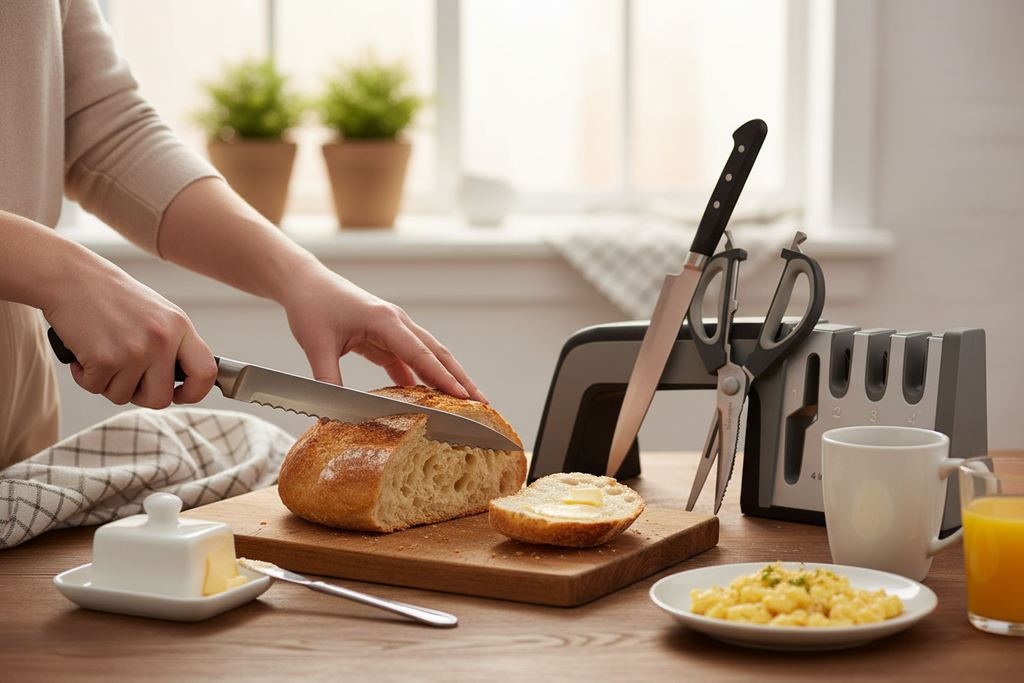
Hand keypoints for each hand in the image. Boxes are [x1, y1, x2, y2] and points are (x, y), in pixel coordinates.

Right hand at [42, 256, 217, 408]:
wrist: (72, 277)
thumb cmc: (112, 296)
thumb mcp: (157, 313)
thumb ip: (172, 343)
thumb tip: (180, 380)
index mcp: (180, 326)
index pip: (206, 372)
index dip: (195, 392)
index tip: (179, 394)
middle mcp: (163, 339)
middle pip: (161, 398)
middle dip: (140, 395)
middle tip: (125, 378)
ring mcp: (136, 350)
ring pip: (123, 396)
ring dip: (108, 383)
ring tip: (101, 355)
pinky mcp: (106, 358)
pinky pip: (96, 388)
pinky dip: (85, 377)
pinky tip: (84, 353)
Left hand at [280, 262, 487, 402]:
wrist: (305, 282)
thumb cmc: (313, 305)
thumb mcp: (316, 345)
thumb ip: (327, 381)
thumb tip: (331, 417)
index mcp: (385, 320)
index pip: (422, 354)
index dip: (444, 379)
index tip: (464, 398)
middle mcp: (397, 323)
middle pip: (437, 354)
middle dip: (461, 379)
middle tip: (482, 404)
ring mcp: (393, 330)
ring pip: (428, 356)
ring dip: (447, 379)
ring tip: (465, 403)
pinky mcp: (385, 338)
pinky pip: (410, 361)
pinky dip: (422, 379)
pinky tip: (428, 399)